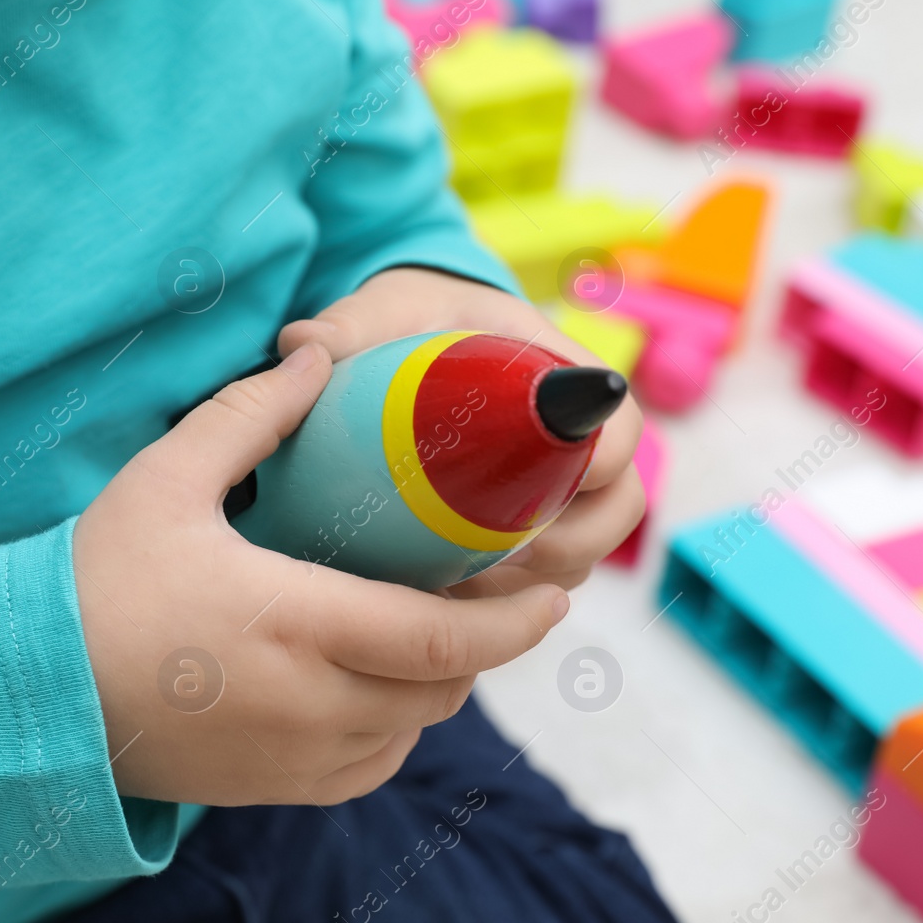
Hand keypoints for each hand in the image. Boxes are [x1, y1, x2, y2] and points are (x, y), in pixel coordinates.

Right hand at [72, 343, 568, 805]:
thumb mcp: (164, 482)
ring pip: (412, 729)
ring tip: (443, 632)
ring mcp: (290, 757)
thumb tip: (316, 361)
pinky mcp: (270, 788)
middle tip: (503, 598)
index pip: (438, 638)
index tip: (553, 595)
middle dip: (486, 647)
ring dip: (442, 684)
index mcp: (292, 623)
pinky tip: (384, 689)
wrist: (26, 696)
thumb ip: (249, 417)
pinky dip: (398, 729)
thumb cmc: (93, 583)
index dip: (511, 623)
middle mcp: (305, 704)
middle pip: (441, 688)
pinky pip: (368, 769)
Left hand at [278, 267, 645, 597]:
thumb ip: (349, 327)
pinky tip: (448, 607)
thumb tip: (303, 347)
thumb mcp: (383, 315)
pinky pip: (537, 587)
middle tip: (503, 556)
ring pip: (580, 559)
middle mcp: (575, 447)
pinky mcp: (525, 542)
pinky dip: (505, 606)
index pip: (620, 428)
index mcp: (561, 380)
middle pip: (617, 508)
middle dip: (571, 543)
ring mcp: (557, 500)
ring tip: (469, 589)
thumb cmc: (410, 327)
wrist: (409, 352)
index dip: (600, 460)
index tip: (548, 479)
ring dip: (536, 583)